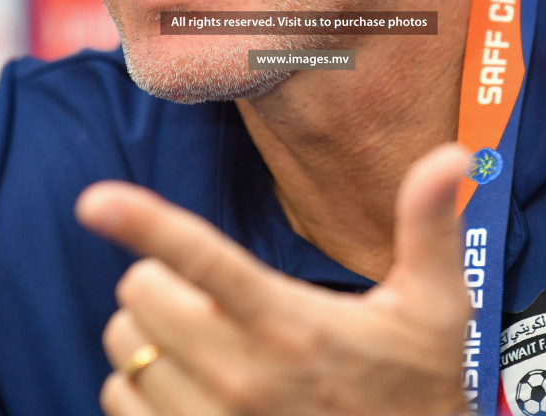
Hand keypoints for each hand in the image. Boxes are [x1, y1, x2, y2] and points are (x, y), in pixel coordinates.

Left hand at [76, 144, 472, 415]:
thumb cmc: (417, 396)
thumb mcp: (437, 312)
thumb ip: (430, 228)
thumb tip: (451, 153)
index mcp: (291, 324)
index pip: (203, 258)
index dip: (143, 223)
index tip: (94, 201)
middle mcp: (240, 375)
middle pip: (141, 295)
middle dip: (160, 280)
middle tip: (202, 293)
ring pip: (125, 348)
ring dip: (147, 333)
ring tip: (197, 339)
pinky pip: (118, 403)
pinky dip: (136, 386)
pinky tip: (180, 385)